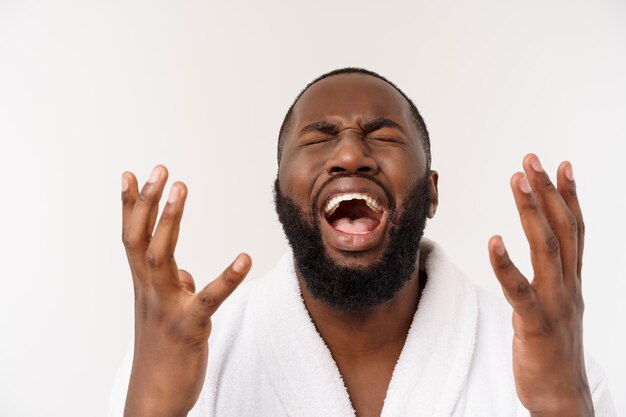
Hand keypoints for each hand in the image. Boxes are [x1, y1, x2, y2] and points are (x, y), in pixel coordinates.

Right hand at [121, 165, 251, 416]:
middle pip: (141, 239)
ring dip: (169, 220)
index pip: (132, 238)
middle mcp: (149, 292)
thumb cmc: (161, 353)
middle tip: (161, 169)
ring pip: (161, 257)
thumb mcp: (163, 314)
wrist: (153, 399)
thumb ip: (173, 288)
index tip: (132, 174)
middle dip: (148, 202)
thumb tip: (187, 272)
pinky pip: (209, 298)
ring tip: (181, 189)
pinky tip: (245, 257)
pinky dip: (227, 277)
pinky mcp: (189, 326)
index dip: (131, 206)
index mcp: (144, 287)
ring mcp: (166, 308)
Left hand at [488, 154, 592, 416]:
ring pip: (546, 249)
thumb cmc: (555, 351)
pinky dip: (506, 264)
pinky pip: (519, 290)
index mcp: (572, 282)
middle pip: (562, 229)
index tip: (561, 165)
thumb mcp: (559, 307)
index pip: (575, 230)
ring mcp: (555, 305)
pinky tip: (493, 241)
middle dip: (547, 191)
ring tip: (517, 181)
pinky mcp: (535, 325)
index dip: (569, 196)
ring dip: (531, 212)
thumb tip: (547, 252)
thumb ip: (553, 278)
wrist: (563, 398)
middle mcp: (568, 287)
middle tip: (531, 158)